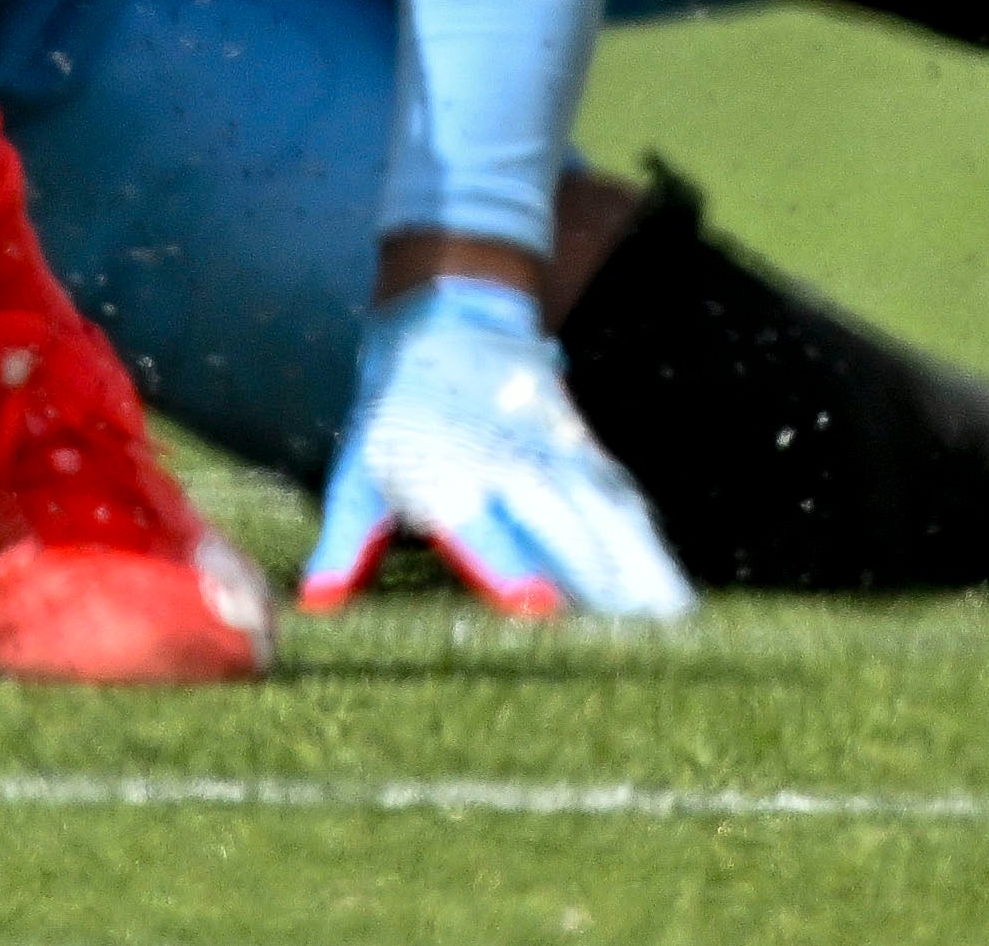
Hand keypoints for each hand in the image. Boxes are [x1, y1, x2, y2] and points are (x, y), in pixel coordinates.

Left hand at [303, 279, 693, 621]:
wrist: (453, 324)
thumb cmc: (396, 418)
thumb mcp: (358, 475)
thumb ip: (345, 545)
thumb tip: (314, 606)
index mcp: (449, 475)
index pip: (483, 528)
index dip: (509, 567)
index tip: (537, 607)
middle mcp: (513, 465)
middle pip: (564, 531)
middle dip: (597, 593)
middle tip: (627, 663)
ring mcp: (559, 457)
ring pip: (610, 521)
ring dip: (642, 577)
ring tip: (673, 641)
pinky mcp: (590, 455)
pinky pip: (627, 508)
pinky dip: (652, 553)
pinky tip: (674, 604)